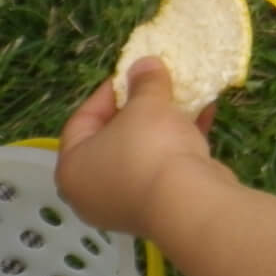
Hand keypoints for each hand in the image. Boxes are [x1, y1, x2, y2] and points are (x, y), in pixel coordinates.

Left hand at [58, 58, 226, 235]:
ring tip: (183, 100)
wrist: (189, 203)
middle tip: (156, 89)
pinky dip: (178, 145)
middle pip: (112, 140)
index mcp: (72, 168)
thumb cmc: (151, 149)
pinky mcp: (156, 210)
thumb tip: (144, 64)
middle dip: (138, 110)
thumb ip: (144, 82)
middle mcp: (90, 192)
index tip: (133, 74)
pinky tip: (203, 118)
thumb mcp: (147, 104)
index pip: (82, 120)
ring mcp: (123, 205)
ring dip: (162, 126)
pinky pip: (161, 169)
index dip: (108, 92)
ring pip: (140, 155)